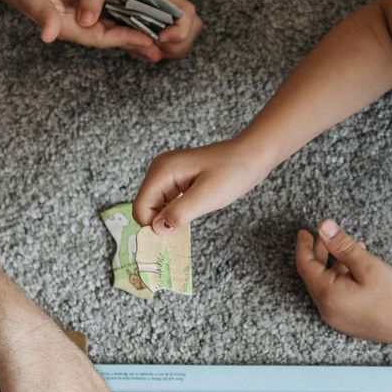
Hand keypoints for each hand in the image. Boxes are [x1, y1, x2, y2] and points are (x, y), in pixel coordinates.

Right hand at [0, 0, 158, 54]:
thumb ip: (42, 15)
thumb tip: (49, 35)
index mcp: (66, 27)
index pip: (101, 37)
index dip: (125, 39)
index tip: (147, 40)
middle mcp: (74, 26)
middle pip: (110, 36)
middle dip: (135, 40)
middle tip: (162, 45)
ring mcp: (77, 17)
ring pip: (109, 26)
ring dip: (131, 30)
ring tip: (157, 33)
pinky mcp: (78, 6)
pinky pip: (104, 15)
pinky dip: (121, 15)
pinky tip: (138, 14)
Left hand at [77, 0, 202, 61]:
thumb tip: (85, 24)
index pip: (186, 12)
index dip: (179, 31)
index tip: (160, 38)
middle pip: (193, 28)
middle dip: (177, 46)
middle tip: (151, 48)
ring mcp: (168, 5)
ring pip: (186, 32)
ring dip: (172, 47)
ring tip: (146, 48)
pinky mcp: (162, 9)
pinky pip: (173, 30)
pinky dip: (164, 43)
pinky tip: (141, 43)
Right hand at [132, 139, 269, 233]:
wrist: (251, 156)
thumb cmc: (232, 172)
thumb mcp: (206, 197)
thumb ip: (178, 214)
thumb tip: (157, 230)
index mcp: (162, 171)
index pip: (140, 208)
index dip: (152, 226)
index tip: (172, 236)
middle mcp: (159, 169)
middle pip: (145, 207)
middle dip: (161, 222)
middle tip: (186, 226)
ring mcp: (167, 173)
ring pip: (156, 206)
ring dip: (169, 217)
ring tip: (194, 214)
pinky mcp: (176, 178)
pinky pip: (167, 201)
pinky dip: (175, 211)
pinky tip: (192, 210)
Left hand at [294, 220, 391, 346]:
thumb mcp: (367, 265)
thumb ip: (342, 245)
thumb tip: (324, 227)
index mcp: (328, 296)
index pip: (306, 267)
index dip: (303, 247)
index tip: (304, 231)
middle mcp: (328, 311)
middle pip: (314, 277)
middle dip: (318, 254)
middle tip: (323, 235)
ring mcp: (337, 319)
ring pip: (326, 286)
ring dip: (333, 265)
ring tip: (349, 246)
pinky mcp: (348, 322)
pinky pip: (336, 296)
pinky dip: (341, 279)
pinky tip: (356, 267)